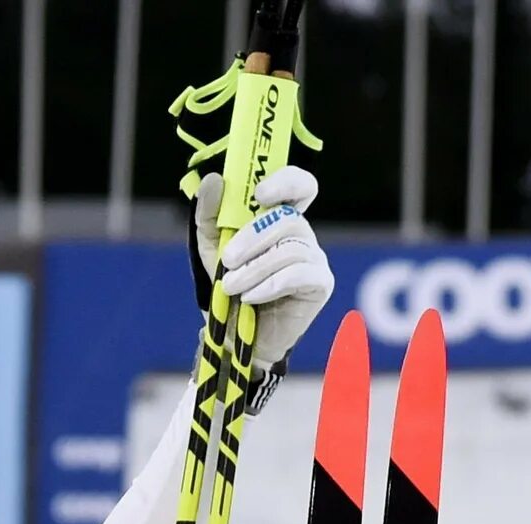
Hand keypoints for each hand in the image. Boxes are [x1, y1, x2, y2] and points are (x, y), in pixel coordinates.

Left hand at [189, 166, 332, 373]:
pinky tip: (251, 297)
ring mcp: (313, 258)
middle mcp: (301, 234)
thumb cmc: (228, 288)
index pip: (298, 185)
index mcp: (279, 218)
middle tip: (227, 259)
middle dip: (253, 238)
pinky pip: (300, 274)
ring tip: (230, 287)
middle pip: (288, 218)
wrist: (234, 336)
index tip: (259, 194)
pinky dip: (270, 285)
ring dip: (255, 268)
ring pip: (290, 249)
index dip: (285, 181)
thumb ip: (210, 215)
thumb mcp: (211, 248)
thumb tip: (215, 180)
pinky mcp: (320, 284)